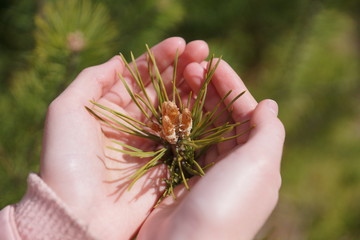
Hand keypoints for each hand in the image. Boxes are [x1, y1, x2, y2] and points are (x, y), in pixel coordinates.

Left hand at [40, 37, 209, 238]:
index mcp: (106, 109)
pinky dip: (193, 117)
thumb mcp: (65, 110)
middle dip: (179, 68)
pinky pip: (180, 135)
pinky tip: (205, 99)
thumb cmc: (68, 159)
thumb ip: (91, 79)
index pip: (136, 77)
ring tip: (207, 68)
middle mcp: (128, 124)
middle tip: (202, 50)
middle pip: (158, 90)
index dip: (157, 58)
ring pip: (172, 108)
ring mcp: (147, 143)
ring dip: (189, 88)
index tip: (180, 43)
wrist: (79, 212)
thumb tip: (119, 60)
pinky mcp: (162, 162)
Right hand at [136, 60, 284, 239]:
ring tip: (180, 78)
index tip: (214, 63)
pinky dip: (176, 123)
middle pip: (222, 118)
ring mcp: (204, 172)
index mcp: (256, 162)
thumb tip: (269, 104)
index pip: (246, 114)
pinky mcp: (179, 178)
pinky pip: (181, 143)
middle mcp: (232, 167)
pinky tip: (168, 105)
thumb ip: (269, 133)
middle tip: (192, 66)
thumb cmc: (228, 204)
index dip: (232, 87)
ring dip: (191, 103)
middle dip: (209, 91)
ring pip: (200, 127)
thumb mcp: (260, 166)